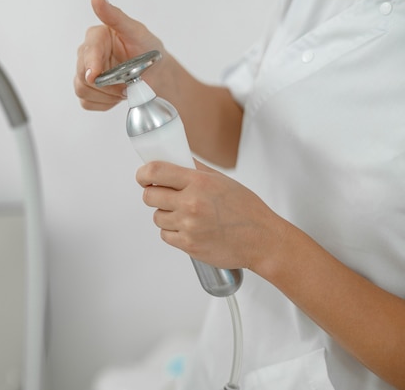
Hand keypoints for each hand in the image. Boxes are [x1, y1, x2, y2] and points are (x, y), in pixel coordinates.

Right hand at [74, 0, 164, 110]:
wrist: (155, 76)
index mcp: (97, 37)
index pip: (88, 51)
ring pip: (83, 90)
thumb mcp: (137, 32)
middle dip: (108, 84)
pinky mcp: (87, 92)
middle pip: (82, 74)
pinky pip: (87, 103)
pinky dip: (105, 103)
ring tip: (124, 88)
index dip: (91, 64)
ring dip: (108, 95)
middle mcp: (87, 54)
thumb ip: (116, 17)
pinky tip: (116, 95)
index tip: (95, 75)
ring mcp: (84, 74)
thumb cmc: (147, 51)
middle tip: (127, 83)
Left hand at [136, 161, 289, 270]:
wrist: (262, 240)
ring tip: (185, 215)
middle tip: (164, 195)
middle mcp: (191, 203)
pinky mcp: (188, 245)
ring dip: (165, 215)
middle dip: (153, 194)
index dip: (143, 174)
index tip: (143, 177)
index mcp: (199, 182)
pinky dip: (173, 232)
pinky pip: (165, 235)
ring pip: (156, 216)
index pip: (155, 171)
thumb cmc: (247, 209)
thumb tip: (175, 159)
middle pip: (149, 196)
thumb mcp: (222, 180)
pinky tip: (189, 228)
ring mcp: (188, 226)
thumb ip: (195, 170)